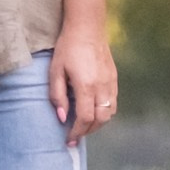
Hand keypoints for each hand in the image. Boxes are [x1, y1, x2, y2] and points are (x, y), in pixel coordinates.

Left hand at [48, 0, 117, 146]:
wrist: (87, 28)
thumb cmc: (67, 48)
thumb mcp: (55, 71)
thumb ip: (57, 96)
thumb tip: (62, 118)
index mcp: (85, 86)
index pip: (84, 118)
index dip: (76, 133)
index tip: (68, 141)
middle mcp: (101, 86)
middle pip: (100, 120)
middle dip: (87, 131)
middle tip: (75, 136)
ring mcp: (111, 82)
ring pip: (110, 113)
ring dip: (97, 123)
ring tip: (84, 125)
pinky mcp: (114, 78)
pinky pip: (113, 102)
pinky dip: (105, 112)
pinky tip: (94, 111)